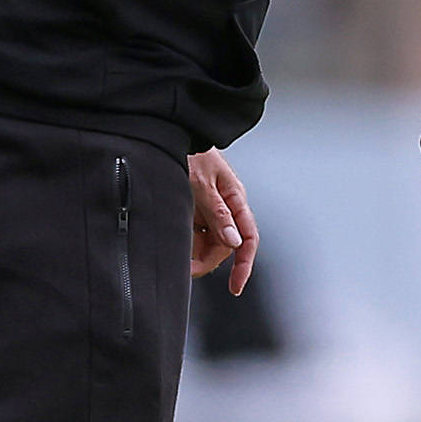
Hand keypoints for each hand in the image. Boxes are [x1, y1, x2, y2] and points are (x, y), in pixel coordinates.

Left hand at [189, 148, 256, 292]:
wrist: (173, 134)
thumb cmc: (191, 153)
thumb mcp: (202, 183)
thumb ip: (218, 213)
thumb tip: (234, 242)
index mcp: (235, 199)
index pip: (247, 239)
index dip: (243, 265)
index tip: (236, 287)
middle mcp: (226, 207)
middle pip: (225, 246)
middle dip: (208, 261)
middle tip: (187, 270)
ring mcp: (210, 209)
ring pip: (209, 242)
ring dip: (195, 253)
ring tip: (177, 258)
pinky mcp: (195, 209)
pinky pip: (195, 233)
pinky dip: (187, 242)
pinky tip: (175, 244)